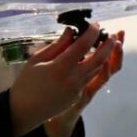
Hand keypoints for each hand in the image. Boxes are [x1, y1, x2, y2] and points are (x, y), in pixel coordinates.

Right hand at [9, 23, 124, 136]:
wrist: (24, 111)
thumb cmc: (26, 84)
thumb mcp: (36, 61)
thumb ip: (56, 46)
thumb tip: (71, 32)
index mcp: (61, 67)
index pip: (83, 45)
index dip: (92, 33)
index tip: (95, 24)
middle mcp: (73, 78)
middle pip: (99, 59)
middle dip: (109, 45)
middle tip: (112, 36)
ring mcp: (77, 89)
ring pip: (97, 70)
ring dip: (103, 57)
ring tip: (104, 47)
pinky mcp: (77, 96)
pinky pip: (88, 79)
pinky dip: (92, 68)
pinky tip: (88, 62)